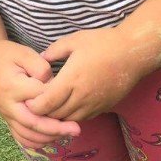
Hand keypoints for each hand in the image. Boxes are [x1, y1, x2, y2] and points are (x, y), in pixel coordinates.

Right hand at [0, 39, 80, 148]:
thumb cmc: (9, 56)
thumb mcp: (25, 53)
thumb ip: (41, 67)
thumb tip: (53, 84)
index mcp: (12, 87)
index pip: (39, 97)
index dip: (56, 98)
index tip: (72, 98)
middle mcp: (8, 105)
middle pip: (34, 123)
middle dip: (56, 129)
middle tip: (76, 129)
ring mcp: (6, 116)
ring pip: (28, 135)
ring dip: (48, 138)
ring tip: (68, 133)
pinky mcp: (7, 120)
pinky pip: (21, 137)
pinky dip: (37, 141)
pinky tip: (52, 137)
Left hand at [26, 28, 145, 121]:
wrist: (133, 53)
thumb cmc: (104, 43)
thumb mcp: (75, 40)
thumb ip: (55, 50)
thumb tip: (41, 58)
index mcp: (71, 79)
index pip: (45, 103)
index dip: (34, 105)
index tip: (27, 99)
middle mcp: (81, 96)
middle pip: (54, 115)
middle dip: (43, 113)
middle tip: (35, 105)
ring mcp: (93, 104)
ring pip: (68, 120)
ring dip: (58, 116)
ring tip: (51, 106)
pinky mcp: (103, 108)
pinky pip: (82, 118)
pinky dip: (72, 115)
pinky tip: (70, 105)